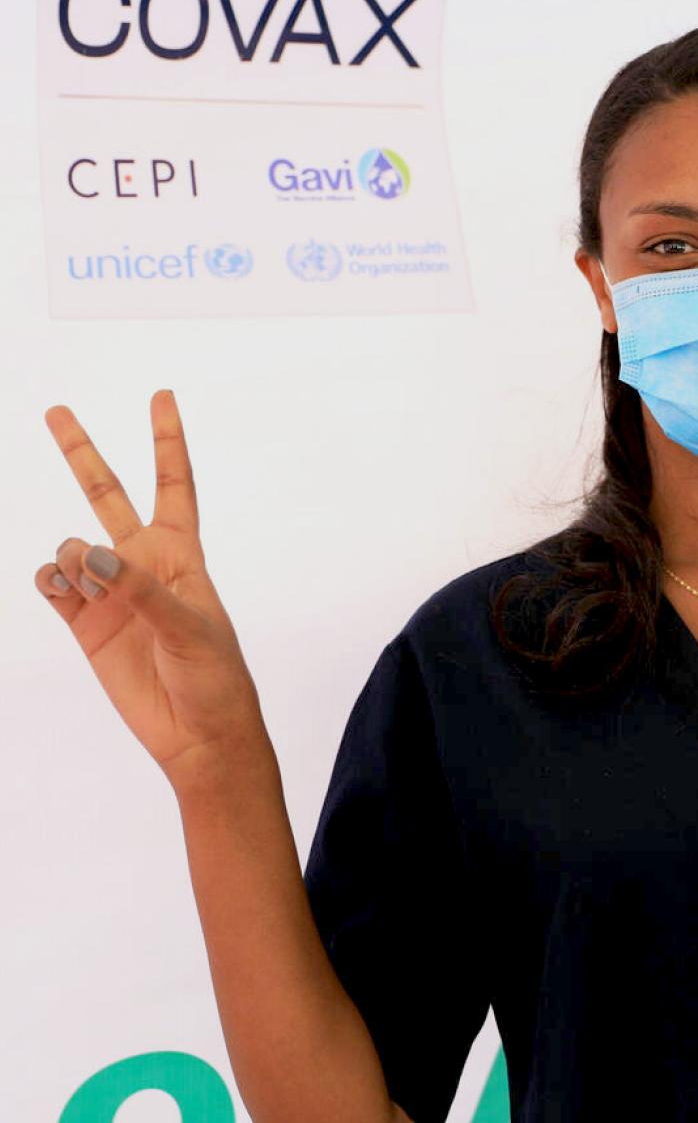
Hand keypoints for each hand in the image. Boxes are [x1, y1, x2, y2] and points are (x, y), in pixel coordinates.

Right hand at [34, 389, 267, 786]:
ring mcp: (110, 593)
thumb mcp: (191, 628)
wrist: (198, 734)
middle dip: (83, 453)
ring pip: (72, 547)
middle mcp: (142, 565)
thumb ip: (141, 590)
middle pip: (107, 495)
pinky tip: (64, 589)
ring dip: (72, 556)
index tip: (162, 396)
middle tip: (54, 410)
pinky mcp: (85, 624)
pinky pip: (53, 586)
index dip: (167, 440)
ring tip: (93, 584)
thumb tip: (92, 556)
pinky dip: (51, 580)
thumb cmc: (214, 676)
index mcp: (182, 556)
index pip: (174, 484)